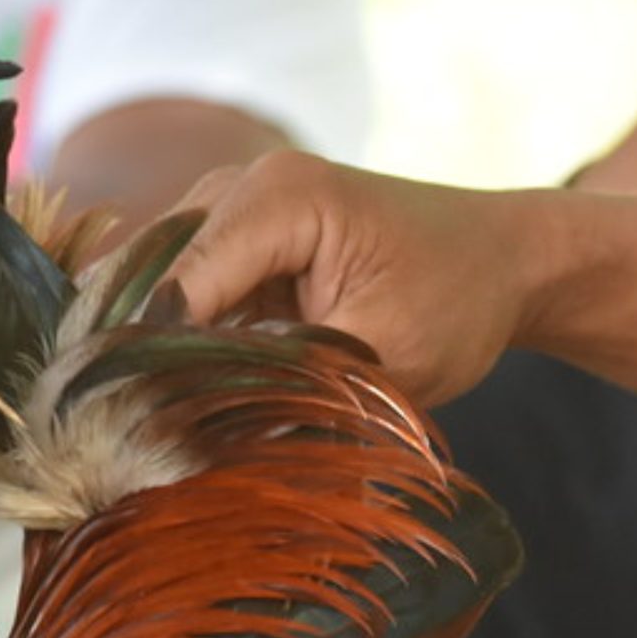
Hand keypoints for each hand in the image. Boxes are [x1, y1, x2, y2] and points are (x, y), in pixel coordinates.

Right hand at [172, 152, 539, 404]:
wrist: (500, 261)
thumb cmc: (458, 299)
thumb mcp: (385, 360)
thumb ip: (294, 386)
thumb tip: (207, 439)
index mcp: (278, 197)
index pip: (177, 288)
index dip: (150, 366)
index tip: (139, 440)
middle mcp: (236, 189)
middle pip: (146, 286)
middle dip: (141, 364)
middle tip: (136, 448)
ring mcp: (227, 213)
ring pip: (151, 297)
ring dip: (155, 362)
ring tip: (157, 434)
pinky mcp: (231, 249)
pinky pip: (178, 303)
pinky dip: (179, 354)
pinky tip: (183, 407)